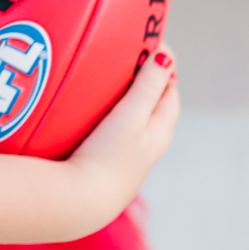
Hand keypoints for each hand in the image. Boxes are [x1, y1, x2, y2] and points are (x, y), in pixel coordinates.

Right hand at [67, 44, 179, 222]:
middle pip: (152, 107)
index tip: (147, 46)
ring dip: (124, 103)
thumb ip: (148, 86)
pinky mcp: (106, 168)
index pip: (170, 92)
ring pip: (132, 123)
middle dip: (143, 83)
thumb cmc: (107, 158)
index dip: (163, 68)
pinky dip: (107, 120)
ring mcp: (127, 160)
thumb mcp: (131, 116)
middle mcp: (148, 148)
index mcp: (161, 132)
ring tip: (105, 84)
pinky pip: (112, 135)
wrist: (78, 204)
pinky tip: (87, 118)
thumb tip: (166, 57)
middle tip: (124, 60)